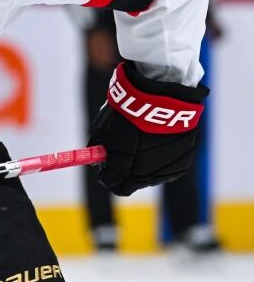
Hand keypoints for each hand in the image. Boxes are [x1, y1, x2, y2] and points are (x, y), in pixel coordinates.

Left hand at [89, 61, 208, 195]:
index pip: (112, 182)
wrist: (162, 96)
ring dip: (144, 168)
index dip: (106, 175)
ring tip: (143, 145)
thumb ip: (101, 147)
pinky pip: (169, 169)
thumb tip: (98, 157)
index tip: (105, 167)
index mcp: (122, 167)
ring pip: (151, 178)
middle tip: (122, 158)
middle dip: (124, 174)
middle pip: (131, 185)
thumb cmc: (129, 109)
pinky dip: (161, 162)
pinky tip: (157, 145)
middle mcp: (145, 174)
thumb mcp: (105, 127)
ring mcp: (165, 170)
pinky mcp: (183, 163)